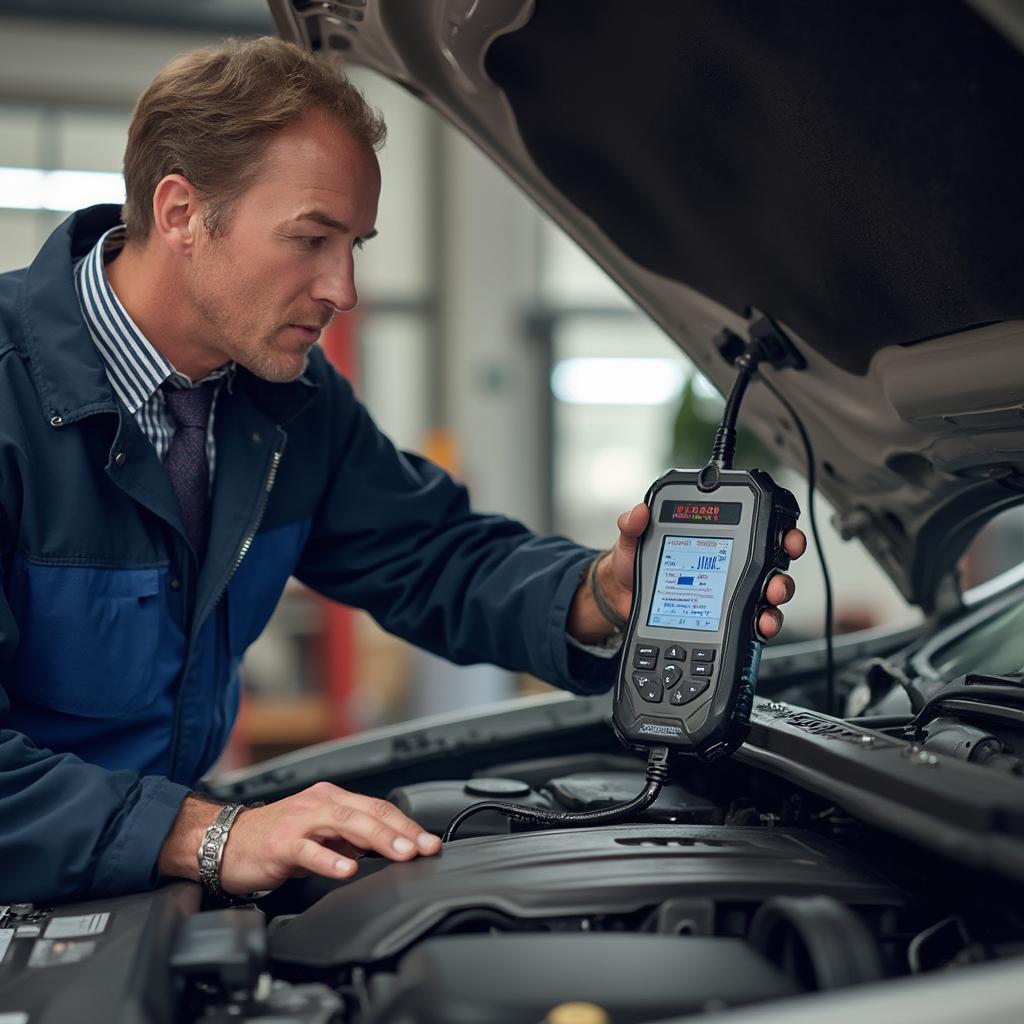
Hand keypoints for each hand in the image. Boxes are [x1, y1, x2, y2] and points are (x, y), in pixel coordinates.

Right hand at [159, 784, 441, 894]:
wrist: (224, 842)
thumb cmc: (273, 838)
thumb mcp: (320, 834)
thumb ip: (350, 837)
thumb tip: (388, 847)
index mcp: (332, 799)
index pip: (378, 807)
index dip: (406, 824)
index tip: (429, 842)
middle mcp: (319, 803)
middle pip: (368, 812)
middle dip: (401, 831)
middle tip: (424, 848)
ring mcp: (300, 821)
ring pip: (345, 823)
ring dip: (377, 838)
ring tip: (400, 853)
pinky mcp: (281, 843)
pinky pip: (309, 849)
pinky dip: (330, 859)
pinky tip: (346, 869)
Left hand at [568, 503, 806, 643]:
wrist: (621, 599)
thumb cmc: (633, 564)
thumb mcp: (632, 540)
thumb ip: (634, 525)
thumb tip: (637, 513)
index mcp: (714, 540)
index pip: (755, 530)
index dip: (779, 530)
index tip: (787, 534)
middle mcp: (729, 566)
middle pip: (772, 564)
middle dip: (783, 569)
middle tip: (777, 578)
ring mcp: (729, 594)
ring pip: (767, 595)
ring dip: (776, 599)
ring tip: (768, 602)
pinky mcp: (724, 620)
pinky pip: (751, 622)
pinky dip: (761, 625)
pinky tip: (758, 626)